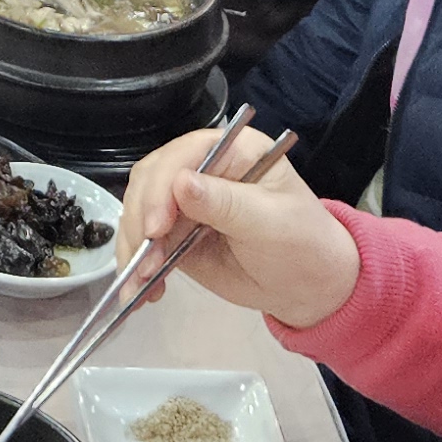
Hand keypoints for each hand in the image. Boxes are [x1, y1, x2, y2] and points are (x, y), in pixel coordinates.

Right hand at [118, 126, 359, 329]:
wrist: (308, 287)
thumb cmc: (304, 245)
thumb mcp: (272, 223)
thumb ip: (227, 204)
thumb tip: (181, 184)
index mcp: (233, 150)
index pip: (183, 155)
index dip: (161, 188)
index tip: (155, 228)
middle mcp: (204, 169)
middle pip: (150, 180)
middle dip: (140, 221)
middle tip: (145, 263)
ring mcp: (185, 203)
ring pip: (139, 212)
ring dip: (132, 248)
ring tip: (141, 284)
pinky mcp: (176, 234)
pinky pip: (145, 244)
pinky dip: (136, 267)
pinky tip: (142, 291)